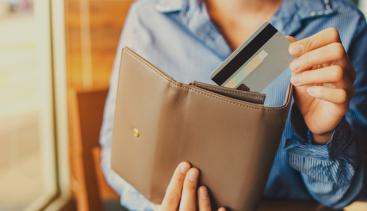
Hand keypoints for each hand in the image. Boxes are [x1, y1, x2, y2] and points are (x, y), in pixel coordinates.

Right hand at [158, 162, 225, 210]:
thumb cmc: (175, 208)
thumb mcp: (167, 205)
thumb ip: (170, 195)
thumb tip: (176, 169)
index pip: (171, 198)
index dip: (177, 181)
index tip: (185, 164)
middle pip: (184, 208)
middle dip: (188, 188)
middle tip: (194, 170)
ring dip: (203, 202)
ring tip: (204, 187)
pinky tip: (223, 208)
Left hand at [288, 28, 354, 143]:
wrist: (310, 116)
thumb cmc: (305, 89)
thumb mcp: (297, 70)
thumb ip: (294, 54)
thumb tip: (284, 38)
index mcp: (333, 54)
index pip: (332, 35)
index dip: (312, 40)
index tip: (291, 50)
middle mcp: (345, 66)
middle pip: (337, 50)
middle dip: (310, 57)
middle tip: (292, 68)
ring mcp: (347, 84)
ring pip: (337, 72)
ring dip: (311, 76)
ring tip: (295, 81)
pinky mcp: (344, 102)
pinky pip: (339, 94)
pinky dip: (320, 92)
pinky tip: (309, 92)